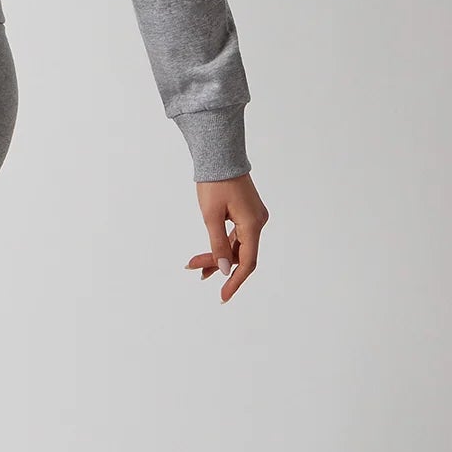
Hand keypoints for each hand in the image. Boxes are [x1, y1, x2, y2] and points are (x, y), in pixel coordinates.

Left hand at [185, 171, 268, 302]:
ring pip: (237, 246)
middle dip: (217, 264)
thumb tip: (223, 269)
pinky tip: (208, 255)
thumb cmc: (214, 183)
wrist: (220, 155)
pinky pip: (237, 236)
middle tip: (193, 270)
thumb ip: (217, 244)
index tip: (223, 296)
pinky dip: (223, 245)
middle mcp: (257, 222)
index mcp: (252, 224)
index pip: (247, 262)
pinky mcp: (247, 213)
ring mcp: (254, 217)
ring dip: (218, 255)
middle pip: (240, 254)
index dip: (235, 281)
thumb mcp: (211, 215)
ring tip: (195, 266)